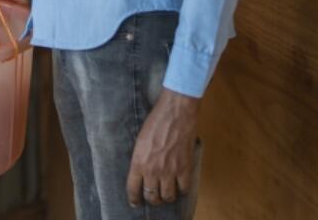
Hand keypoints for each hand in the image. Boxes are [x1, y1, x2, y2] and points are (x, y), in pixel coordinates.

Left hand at [126, 88, 199, 207]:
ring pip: (168, 196)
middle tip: (153, 197)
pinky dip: (182, 190)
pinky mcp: (185, 168)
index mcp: (138, 162)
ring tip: (166, 193)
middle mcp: (153, 170)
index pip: (133, 188)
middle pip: (152, 196)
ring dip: (167, 197)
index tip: (135, 203)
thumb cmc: (155, 122)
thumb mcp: (140, 140)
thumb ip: (140, 158)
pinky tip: (180, 186)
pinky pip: (184, 189)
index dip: (134, 198)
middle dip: (152, 199)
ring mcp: (170, 171)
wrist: (175, 114)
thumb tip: (141, 170)